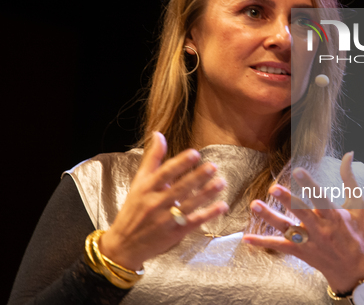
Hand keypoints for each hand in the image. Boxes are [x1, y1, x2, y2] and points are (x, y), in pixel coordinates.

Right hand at [100, 132, 227, 269]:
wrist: (123, 246)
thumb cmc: (133, 210)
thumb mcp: (138, 183)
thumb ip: (152, 159)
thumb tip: (159, 134)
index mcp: (146, 189)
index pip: (164, 173)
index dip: (180, 163)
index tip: (195, 153)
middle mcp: (155, 203)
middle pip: (179, 188)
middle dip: (197, 177)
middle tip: (213, 166)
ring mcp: (165, 220)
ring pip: (189, 205)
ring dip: (206, 194)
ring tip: (221, 182)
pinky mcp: (175, 233)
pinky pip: (194, 222)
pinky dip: (208, 214)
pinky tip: (222, 206)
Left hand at [242, 152, 363, 293]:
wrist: (352, 269)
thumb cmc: (354, 232)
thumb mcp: (357, 205)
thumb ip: (349, 179)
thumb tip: (349, 153)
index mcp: (334, 216)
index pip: (321, 199)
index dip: (310, 185)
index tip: (298, 170)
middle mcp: (320, 229)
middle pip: (301, 213)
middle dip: (287, 201)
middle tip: (273, 188)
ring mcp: (308, 242)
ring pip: (286, 228)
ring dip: (269, 217)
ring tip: (254, 205)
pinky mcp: (299, 251)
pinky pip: (279, 246)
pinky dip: (262, 242)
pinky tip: (246, 238)